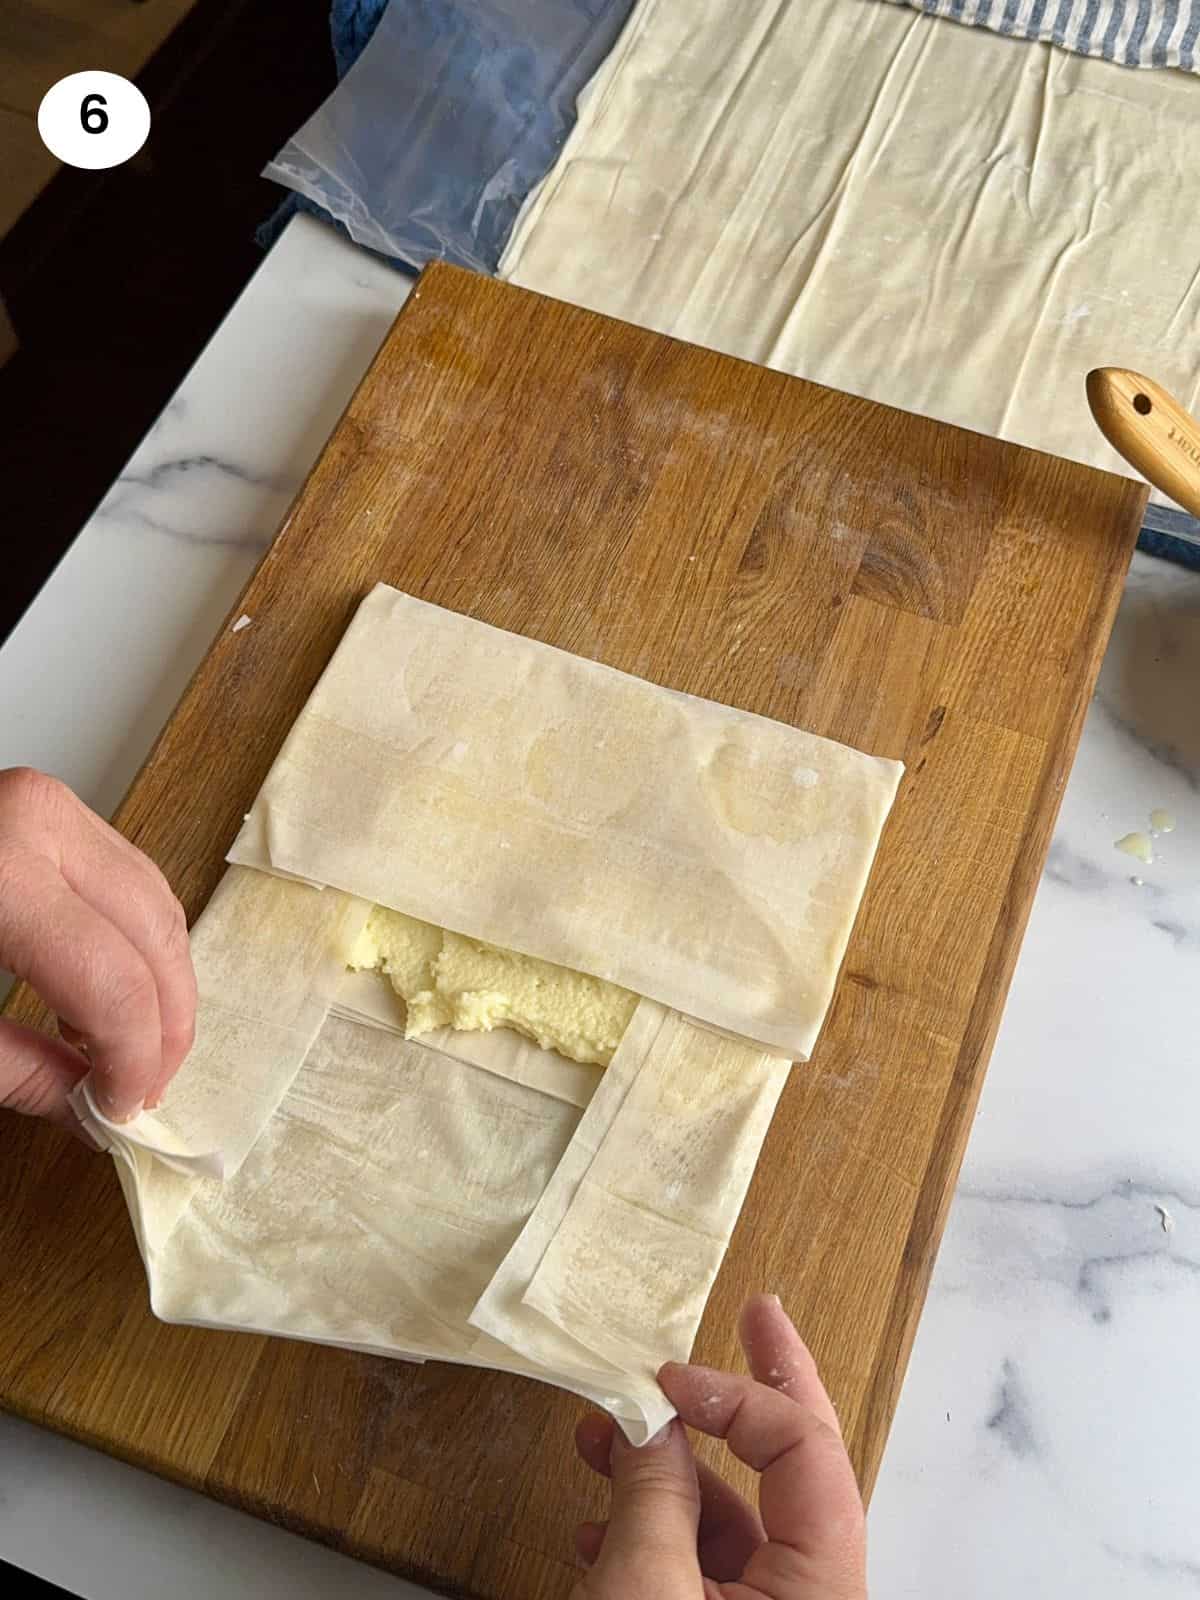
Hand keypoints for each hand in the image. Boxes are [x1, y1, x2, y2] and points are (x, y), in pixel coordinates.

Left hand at [0, 768, 195, 1131]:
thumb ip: (16, 1072)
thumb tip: (88, 1109)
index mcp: (3, 873)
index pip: (115, 984)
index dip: (132, 1061)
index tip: (120, 1112)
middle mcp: (40, 820)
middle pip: (152, 938)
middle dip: (161, 1026)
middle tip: (141, 1089)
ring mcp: (49, 805)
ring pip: (154, 905)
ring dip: (157, 985)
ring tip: (128, 1052)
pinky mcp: (47, 809)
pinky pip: (126, 879)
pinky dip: (134, 943)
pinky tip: (106, 997)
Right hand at [572, 1294, 866, 1598]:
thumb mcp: (646, 1587)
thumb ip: (654, 1497)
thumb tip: (649, 1421)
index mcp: (819, 1586)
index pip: (805, 1452)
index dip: (740, 1399)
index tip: (672, 1378)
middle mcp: (807, 1596)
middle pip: (792, 1469)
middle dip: (758, 1391)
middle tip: (757, 1314)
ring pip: (728, 1519)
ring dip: (662, 1472)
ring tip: (600, 1438)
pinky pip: (699, 1564)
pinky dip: (650, 1531)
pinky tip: (597, 1526)